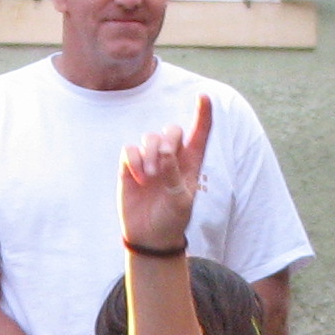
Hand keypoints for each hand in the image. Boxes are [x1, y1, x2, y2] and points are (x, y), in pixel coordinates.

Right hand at [120, 93, 211, 252]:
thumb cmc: (171, 220)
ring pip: (149, 136)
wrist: (148, 237)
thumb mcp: (180, 202)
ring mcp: (150, 161)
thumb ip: (174, 174)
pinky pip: (130, 149)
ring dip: (150, 152)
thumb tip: (164, 151)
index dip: (203, 115)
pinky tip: (137, 176)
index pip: (199, 134)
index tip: (204, 97)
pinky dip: (134, 159)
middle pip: (172, 130)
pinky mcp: (130, 167)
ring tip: (150, 176)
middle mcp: (171, 158)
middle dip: (167, 140)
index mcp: (191, 164)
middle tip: (162, 162)